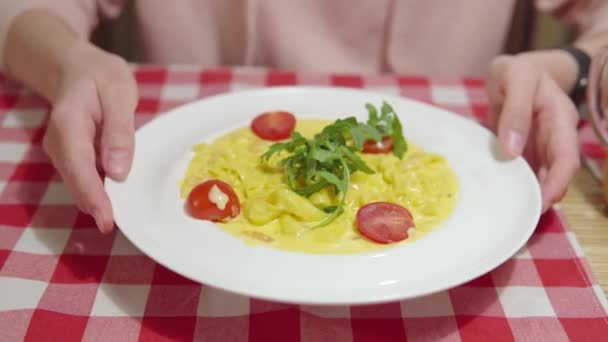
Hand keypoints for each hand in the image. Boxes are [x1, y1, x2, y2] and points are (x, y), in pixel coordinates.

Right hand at [42, 44, 137, 232]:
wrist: (77, 68)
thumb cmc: (101, 77)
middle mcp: (59, 140)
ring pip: (77, 181)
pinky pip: (82, 176)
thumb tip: (118, 171)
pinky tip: (109, 202)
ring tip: (110, 219)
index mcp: (69, 122)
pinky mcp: (70, 156)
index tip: (105, 218)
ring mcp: (62, 150)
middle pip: (75, 179)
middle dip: (92, 205)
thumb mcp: (119, 92)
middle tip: (109, 227)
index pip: (80, 165)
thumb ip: (119, 130)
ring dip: (93, 200)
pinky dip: (95, 190)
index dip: (93, 194)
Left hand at [486, 54, 580, 211]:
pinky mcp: (526, 151)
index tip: (539, 204)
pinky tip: (502, 198)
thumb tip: (512, 150)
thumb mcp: (515, 77)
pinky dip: (516, 186)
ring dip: (529, 195)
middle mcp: (555, 137)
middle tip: (519, 218)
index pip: (567, 159)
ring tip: (509, 214)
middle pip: (557, 176)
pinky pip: (525, 173)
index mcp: (560, 120)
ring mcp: (541, 146)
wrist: (515, 69)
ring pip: (542, 178)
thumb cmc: (517, 70)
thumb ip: (515, 110)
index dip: (556, 185)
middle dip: (543, 199)